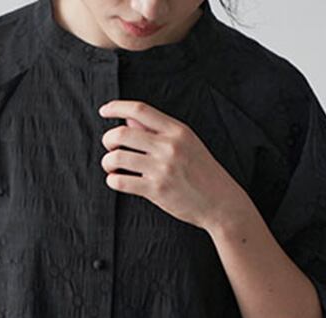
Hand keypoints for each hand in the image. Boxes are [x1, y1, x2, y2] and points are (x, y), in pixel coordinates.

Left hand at [97, 99, 250, 231]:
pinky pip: (121, 182)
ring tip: (111, 166)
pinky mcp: (156, 191)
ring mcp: (162, 169)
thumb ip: (158, 131)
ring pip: (117, 158)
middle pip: (122, 134)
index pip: (140, 110)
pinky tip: (116, 180)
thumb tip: (129, 120)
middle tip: (109, 146)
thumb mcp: (187, 143)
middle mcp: (169, 146)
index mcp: (177, 130)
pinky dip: (112, 180)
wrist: (221, 202)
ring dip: (107, 161)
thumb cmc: (203, 172)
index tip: (104, 111)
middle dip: (108, 139)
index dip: (117, 107)